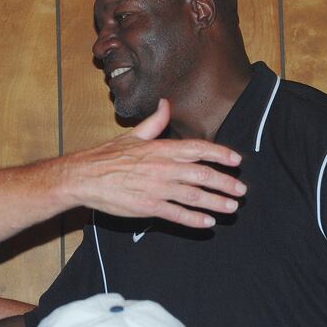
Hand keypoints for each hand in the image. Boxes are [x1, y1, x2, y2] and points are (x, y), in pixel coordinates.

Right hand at [61, 99, 245, 227]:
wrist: (84, 177)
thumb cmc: (107, 156)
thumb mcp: (133, 135)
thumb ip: (154, 122)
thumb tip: (166, 103)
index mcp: (161, 148)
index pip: (198, 149)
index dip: (220, 154)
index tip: (236, 160)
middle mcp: (163, 168)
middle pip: (202, 174)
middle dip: (225, 182)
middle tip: (241, 190)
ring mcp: (157, 188)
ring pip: (194, 196)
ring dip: (216, 202)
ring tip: (232, 208)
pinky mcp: (149, 206)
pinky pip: (177, 214)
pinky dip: (194, 220)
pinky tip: (208, 223)